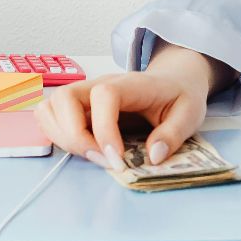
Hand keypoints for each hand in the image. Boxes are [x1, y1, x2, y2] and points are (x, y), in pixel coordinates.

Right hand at [33, 69, 206, 168]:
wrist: (172, 81)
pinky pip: (50, 116)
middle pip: (65, 98)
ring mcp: (85, 94)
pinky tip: (82, 149)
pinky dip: (57, 135)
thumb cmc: (178, 96)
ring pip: (50, 107)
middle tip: (101, 160)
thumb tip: (152, 156)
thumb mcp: (190, 113)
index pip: (104, 95)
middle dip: (75, 136)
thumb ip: (173, 134)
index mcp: (131, 84)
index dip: (104, 129)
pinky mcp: (77, 107)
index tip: (117, 159)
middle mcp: (100, 84)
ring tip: (91, 156)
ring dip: (62, 137)